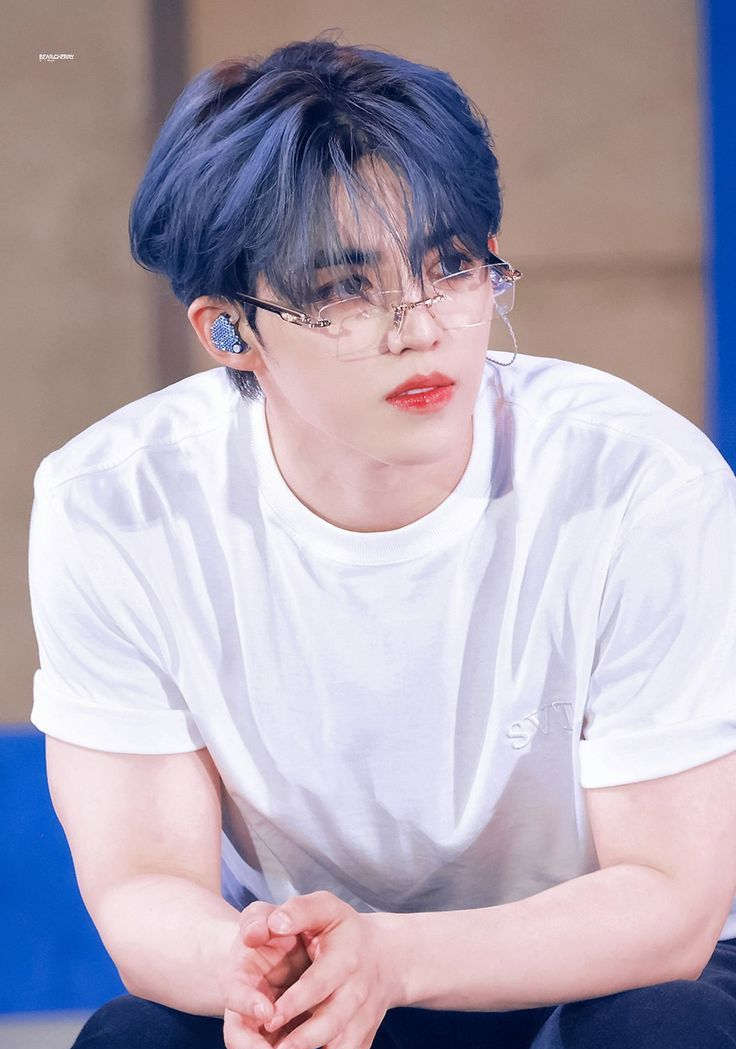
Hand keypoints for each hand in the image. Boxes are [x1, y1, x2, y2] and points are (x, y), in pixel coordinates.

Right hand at [221, 900, 318, 1048]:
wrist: (284, 947)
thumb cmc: (271, 929)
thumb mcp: (263, 917)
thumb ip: (259, 920)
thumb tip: (256, 933)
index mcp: (238, 977)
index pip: (234, 995)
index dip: (247, 1004)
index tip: (268, 1011)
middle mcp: (247, 1007)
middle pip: (239, 1038)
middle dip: (256, 1047)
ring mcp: (264, 1025)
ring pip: (263, 1048)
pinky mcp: (287, 1034)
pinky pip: (291, 1047)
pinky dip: (306, 1046)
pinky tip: (326, 1046)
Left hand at [257, 890, 401, 1048]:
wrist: (387, 956)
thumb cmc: (344, 930)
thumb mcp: (325, 908)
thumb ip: (298, 911)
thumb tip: (274, 925)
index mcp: (346, 958)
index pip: (319, 983)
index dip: (294, 1002)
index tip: (268, 1015)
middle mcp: (358, 991)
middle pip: (332, 1022)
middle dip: (303, 1038)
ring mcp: (364, 1017)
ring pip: (343, 1045)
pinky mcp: (365, 1036)